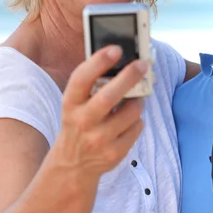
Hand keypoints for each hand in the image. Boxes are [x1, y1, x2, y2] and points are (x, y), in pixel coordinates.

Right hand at [54, 45, 147, 178]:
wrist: (73, 163)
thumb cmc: (78, 123)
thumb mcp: (75, 104)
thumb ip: (92, 85)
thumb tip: (122, 62)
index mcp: (70, 104)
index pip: (82, 79)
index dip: (98, 62)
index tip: (116, 49)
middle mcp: (82, 121)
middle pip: (110, 95)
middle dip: (129, 77)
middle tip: (142, 65)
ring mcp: (99, 139)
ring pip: (132, 111)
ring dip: (137, 101)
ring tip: (133, 100)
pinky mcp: (115, 152)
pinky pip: (137, 126)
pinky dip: (136, 120)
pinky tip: (126, 122)